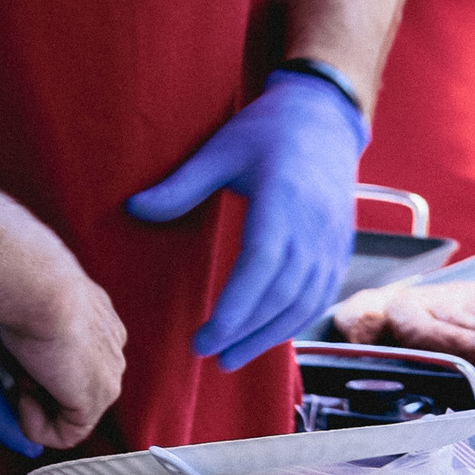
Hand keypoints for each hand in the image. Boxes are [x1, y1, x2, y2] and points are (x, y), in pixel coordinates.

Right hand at [0, 168, 126, 448]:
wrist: (32, 281)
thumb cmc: (16, 269)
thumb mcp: (19, 283)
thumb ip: (19, 297)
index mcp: (97, 315)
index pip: (79, 354)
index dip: (41, 361)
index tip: (12, 350)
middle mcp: (110, 346)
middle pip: (75, 385)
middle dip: (39, 384)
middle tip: (10, 365)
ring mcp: (106, 375)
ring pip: (69, 410)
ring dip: (34, 402)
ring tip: (13, 375)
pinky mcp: (93, 401)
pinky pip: (65, 433)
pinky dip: (34, 423)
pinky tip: (20, 392)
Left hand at [129, 68, 368, 371]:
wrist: (324, 117)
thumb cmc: (268, 130)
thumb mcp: (220, 149)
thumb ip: (180, 185)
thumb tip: (133, 208)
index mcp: (283, 200)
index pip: (260, 266)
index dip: (235, 308)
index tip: (206, 337)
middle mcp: (314, 226)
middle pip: (282, 294)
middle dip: (246, 332)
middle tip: (211, 356)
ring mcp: (332, 240)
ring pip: (305, 302)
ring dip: (270, 335)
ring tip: (233, 357)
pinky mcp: (341, 247)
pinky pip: (321, 294)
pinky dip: (295, 321)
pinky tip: (268, 336)